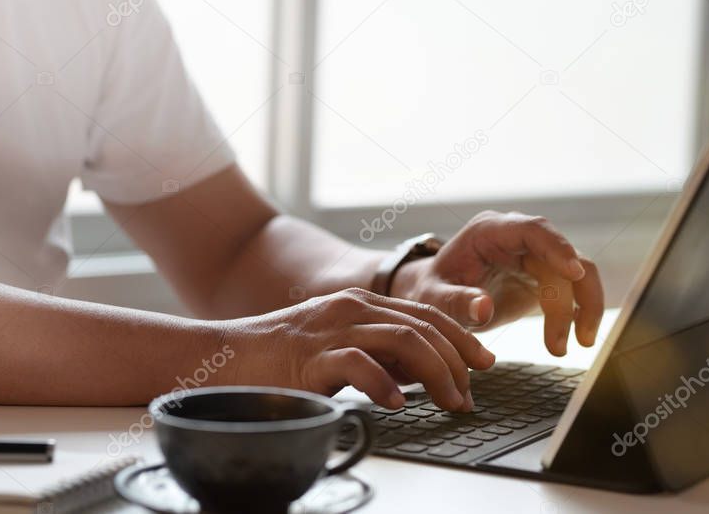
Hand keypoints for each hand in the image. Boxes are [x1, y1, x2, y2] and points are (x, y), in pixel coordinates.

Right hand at [226, 288, 494, 410]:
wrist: (223, 357)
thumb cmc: (279, 358)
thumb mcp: (337, 347)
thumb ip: (376, 354)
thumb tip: (420, 375)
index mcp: (360, 303)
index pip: (425, 314)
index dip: (461, 337)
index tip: (484, 362)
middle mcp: (351, 308)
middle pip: (423, 326)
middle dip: (457, 360)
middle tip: (470, 394)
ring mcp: (332, 329)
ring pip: (403, 340)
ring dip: (435, 373)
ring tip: (449, 401)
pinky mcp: (310, 356)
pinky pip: (358, 364)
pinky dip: (384, 384)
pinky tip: (396, 404)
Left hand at [390, 211, 603, 355]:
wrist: (437, 295)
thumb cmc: (432, 290)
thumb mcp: (433, 298)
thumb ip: (455, 302)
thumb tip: (483, 308)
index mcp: (489, 231)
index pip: (532, 229)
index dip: (557, 247)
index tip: (575, 273)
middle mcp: (517, 238)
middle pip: (562, 256)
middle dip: (570, 298)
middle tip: (561, 341)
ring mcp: (534, 255)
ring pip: (577, 273)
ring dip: (583, 307)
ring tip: (579, 343)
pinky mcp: (543, 276)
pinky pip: (573, 290)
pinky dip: (579, 313)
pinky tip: (578, 338)